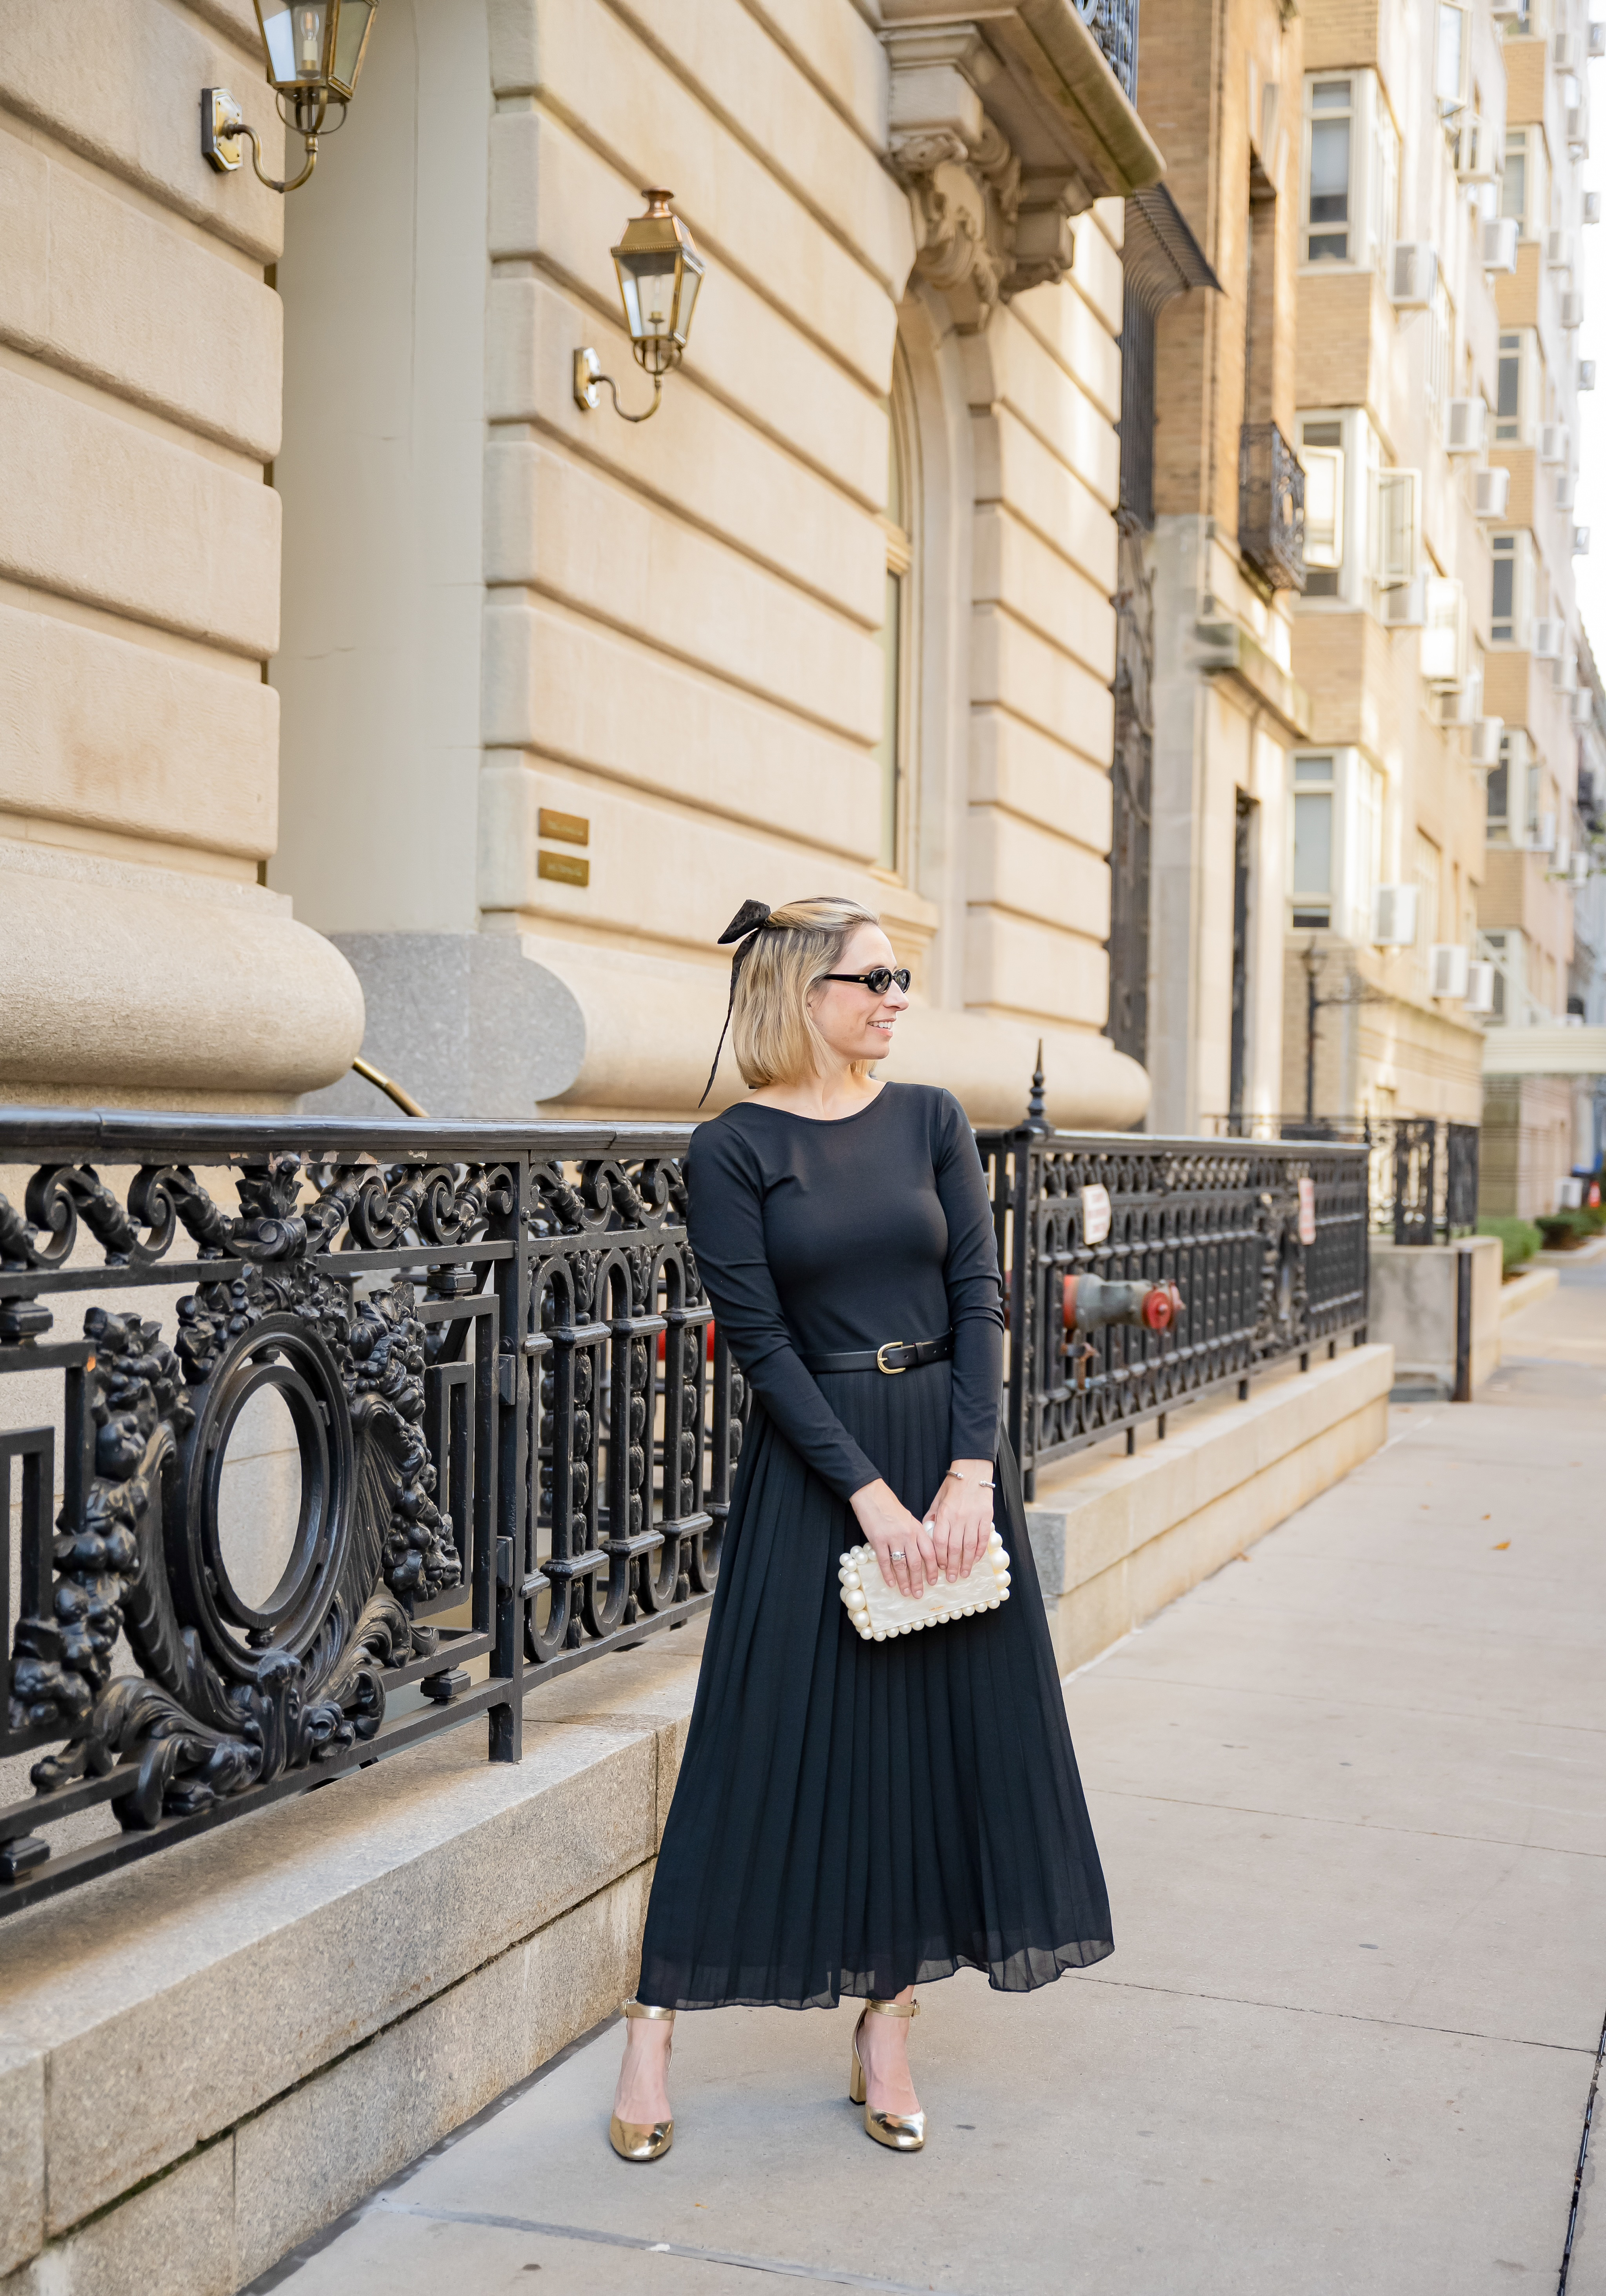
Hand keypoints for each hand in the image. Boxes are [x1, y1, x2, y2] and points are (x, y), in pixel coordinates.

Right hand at [849, 1478, 938, 1598]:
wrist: (872, 1496)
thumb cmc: (890, 1507)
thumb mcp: (909, 1519)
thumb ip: (916, 1535)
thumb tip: (922, 1552)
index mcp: (917, 1529)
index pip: (930, 1553)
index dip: (933, 1569)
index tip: (934, 1581)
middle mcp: (908, 1535)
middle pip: (916, 1563)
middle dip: (919, 1581)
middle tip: (919, 1594)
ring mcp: (893, 1538)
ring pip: (901, 1565)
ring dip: (904, 1581)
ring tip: (906, 1592)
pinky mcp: (878, 1540)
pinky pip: (884, 1561)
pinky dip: (888, 1574)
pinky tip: (891, 1583)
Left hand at [924, 1459, 993, 1583]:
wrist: (973, 1472)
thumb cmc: (953, 1486)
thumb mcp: (937, 1500)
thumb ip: (932, 1517)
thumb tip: (926, 1534)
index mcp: (945, 1514)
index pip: (940, 1541)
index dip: (939, 1557)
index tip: (938, 1567)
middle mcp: (959, 1518)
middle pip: (954, 1548)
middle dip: (952, 1566)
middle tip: (950, 1578)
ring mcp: (974, 1518)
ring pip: (969, 1546)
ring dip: (967, 1563)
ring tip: (964, 1574)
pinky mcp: (986, 1517)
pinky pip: (983, 1538)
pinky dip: (980, 1551)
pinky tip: (976, 1560)